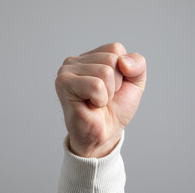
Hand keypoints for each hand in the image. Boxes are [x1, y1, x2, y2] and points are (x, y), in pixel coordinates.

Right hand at [55, 42, 146, 157]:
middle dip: (116, 84)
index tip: (111, 88)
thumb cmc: (113, 110)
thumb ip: (137, 64)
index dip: (122, 72)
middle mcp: (73, 61)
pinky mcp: (63, 84)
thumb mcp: (134, 83)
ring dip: (107, 93)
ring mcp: (66, 72)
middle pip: (111, 59)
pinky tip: (90, 106)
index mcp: (89, 57)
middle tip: (102, 98)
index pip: (115, 49)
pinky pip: (96, 85)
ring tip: (95, 102)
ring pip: (105, 72)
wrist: (104, 135)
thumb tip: (122, 62)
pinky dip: (100, 99)